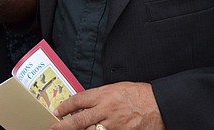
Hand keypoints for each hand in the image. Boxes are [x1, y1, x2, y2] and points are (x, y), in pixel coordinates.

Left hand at [49, 82, 163, 129]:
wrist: (160, 105)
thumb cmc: (140, 94)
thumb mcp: (117, 88)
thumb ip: (100, 96)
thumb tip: (85, 103)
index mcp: (104, 95)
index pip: (79, 100)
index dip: (65, 106)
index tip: (57, 111)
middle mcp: (106, 110)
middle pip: (80, 119)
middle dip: (64, 125)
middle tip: (53, 128)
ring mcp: (114, 125)